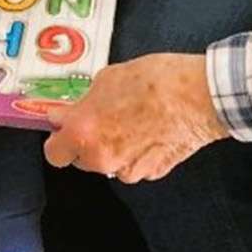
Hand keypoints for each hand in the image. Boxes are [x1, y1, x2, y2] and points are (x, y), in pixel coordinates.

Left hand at [43, 53, 229, 183]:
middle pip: (81, 158)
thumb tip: (69, 112)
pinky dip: (137, 153)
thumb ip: (83, 102)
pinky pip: (134, 165)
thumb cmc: (155, 81)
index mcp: (84, 133)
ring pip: (109, 162)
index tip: (65, 124)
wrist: (199, 96)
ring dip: (113, 147)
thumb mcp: (108, 78)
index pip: (53, 152)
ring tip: (131, 120)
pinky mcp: (153, 173)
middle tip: (101, 117)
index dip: (58, 137)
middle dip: (87, 141)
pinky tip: (150, 130)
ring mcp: (128, 169)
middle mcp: (102, 157)